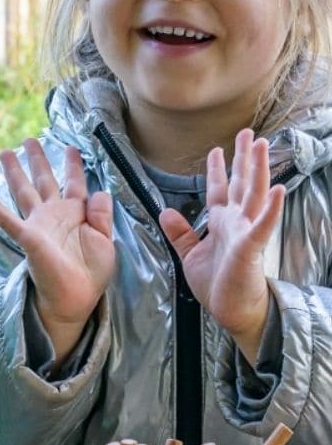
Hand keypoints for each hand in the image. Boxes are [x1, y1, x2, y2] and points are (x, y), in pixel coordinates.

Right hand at [0, 139, 114, 360]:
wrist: (76, 298)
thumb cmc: (91, 273)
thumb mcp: (105, 242)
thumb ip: (102, 216)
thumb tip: (100, 191)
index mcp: (75, 213)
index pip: (74, 183)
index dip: (73, 165)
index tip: (71, 148)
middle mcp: (54, 214)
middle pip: (43, 180)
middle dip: (37, 160)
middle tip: (29, 139)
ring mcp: (38, 224)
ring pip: (24, 192)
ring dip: (14, 173)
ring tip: (5, 153)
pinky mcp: (28, 237)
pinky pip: (8, 219)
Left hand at [159, 129, 283, 364]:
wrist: (231, 311)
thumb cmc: (216, 284)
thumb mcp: (190, 254)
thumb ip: (181, 233)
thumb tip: (166, 211)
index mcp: (222, 223)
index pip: (219, 190)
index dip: (216, 169)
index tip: (216, 150)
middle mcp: (236, 223)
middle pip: (241, 183)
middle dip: (243, 158)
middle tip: (248, 133)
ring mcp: (246, 233)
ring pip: (254, 195)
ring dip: (258, 170)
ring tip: (262, 147)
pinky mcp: (251, 248)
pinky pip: (262, 225)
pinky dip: (270, 208)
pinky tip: (278, 190)